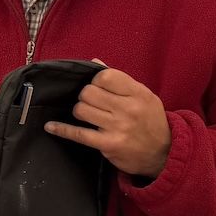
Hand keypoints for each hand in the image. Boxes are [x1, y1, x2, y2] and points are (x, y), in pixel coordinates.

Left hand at [44, 67, 171, 177]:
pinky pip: (78, 134)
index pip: (105, 76)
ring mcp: (117, 127)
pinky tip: (51, 127)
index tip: (97, 87)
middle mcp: (128, 109)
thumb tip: (95, 63)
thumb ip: (119, 80)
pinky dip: (62, 129)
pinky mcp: (108, 145)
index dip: (95, 80)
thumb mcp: (142, 95)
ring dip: (79, 111)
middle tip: (91, 102)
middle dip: (85, 96)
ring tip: (88, 115)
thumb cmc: (150, 120)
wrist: (164, 152)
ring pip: (81, 110)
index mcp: (137, 93)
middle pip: (89, 92)